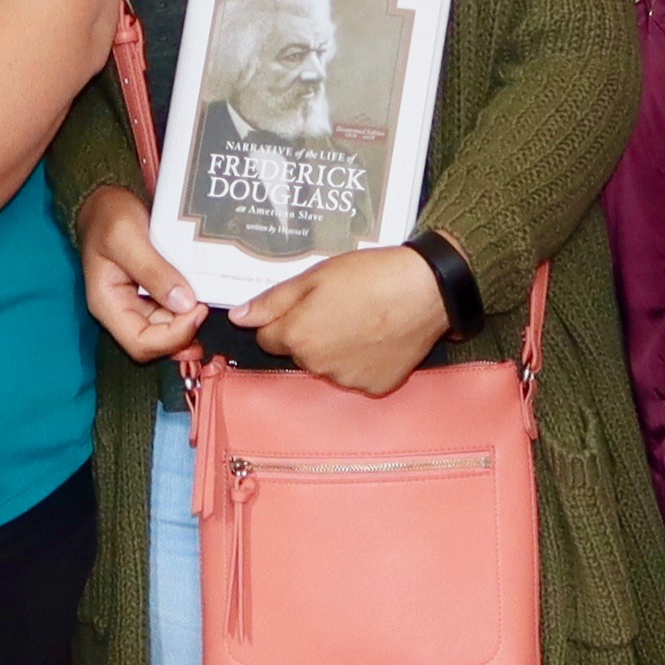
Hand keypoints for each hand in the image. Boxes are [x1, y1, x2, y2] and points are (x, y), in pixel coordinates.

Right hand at [80, 187, 208, 363]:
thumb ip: (152, 270)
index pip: (140, 343)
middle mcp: (121, 311)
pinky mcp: (151, 294)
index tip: (197, 309)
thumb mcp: (126, 238)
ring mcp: (137, 304)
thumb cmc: (109, 216)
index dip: (172, 337)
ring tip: (209, 305)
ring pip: (167, 331)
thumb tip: (184, 303)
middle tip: (207, 307)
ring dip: (189, 325)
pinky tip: (204, 299)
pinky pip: (172, 313)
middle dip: (184, 332)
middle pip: (156, 344)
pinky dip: (188, 311)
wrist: (106, 200)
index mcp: (108, 305)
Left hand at [238, 245, 454, 395]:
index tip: (307, 303)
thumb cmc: (369, 276)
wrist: (426, 290)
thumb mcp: (314, 277)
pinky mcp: (375, 387)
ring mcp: (348, 381)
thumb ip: (272, 301)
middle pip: (299, 353)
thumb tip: (238, 318)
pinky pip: (357, 377)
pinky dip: (363, 362)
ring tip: (363, 319)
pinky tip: (378, 337)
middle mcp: (317, 366)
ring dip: (336, 349)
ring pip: (328, 366)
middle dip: (310, 334)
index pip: (267, 338)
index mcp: (296, 337)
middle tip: (339, 306)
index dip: (284, 318)